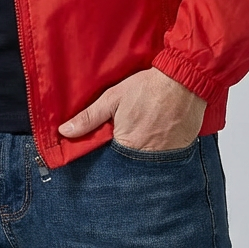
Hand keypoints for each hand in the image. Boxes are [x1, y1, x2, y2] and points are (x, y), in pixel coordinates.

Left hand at [57, 67, 206, 150]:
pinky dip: (160, 153)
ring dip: (142, 157)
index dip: (105, 156)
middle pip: (128, 166)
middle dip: (124, 158)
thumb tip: (65, 131)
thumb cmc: (147, 88)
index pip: (108, 162)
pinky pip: (166, 160)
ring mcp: (166, 158)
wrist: (184, 81)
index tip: (105, 148)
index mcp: (126, 146)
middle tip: (128, 139)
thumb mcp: (113, 98)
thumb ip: (89, 117)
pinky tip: (158, 138)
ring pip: (147, 165)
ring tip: (143, 138)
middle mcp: (146, 158)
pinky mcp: (181, 153)